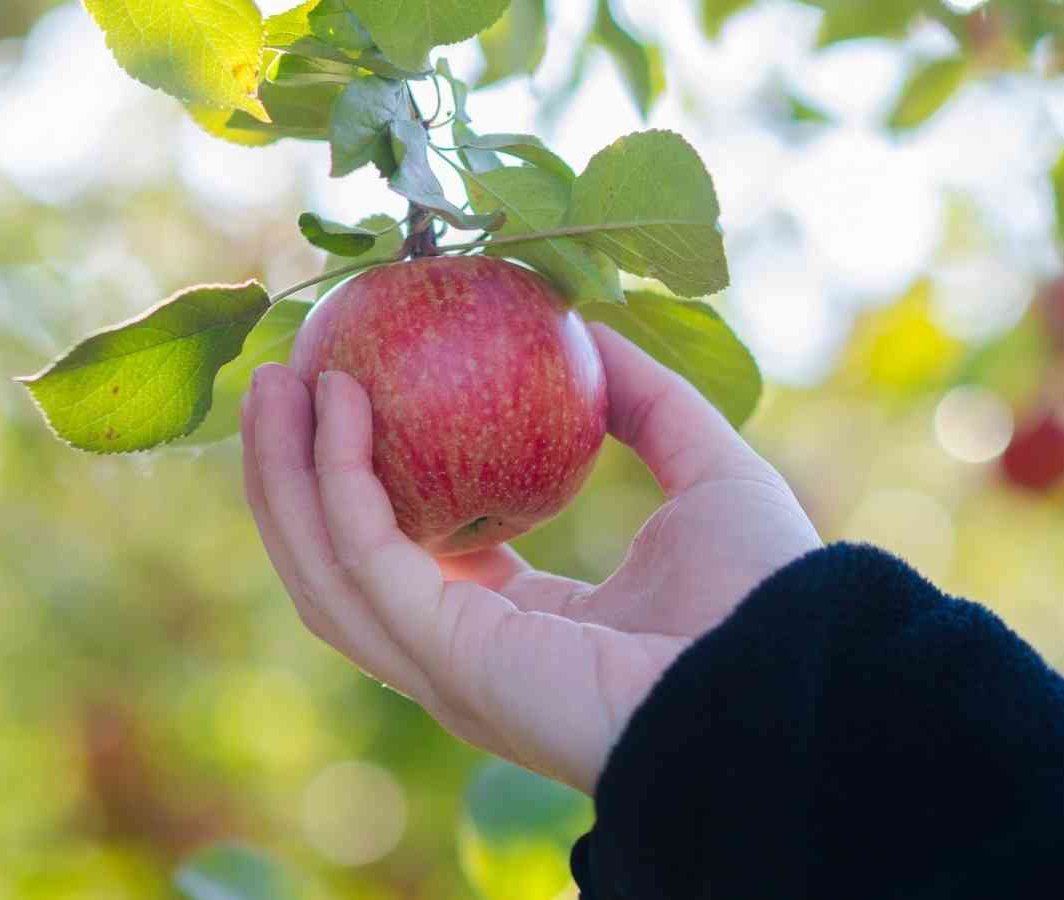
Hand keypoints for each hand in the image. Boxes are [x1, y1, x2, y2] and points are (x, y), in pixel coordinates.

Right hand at [241, 324, 820, 792]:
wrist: (789, 671)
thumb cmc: (762, 594)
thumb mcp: (706, 472)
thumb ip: (645, 405)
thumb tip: (591, 331)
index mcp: (517, 627)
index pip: (408, 555)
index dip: (363, 478)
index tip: (347, 393)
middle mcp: (464, 654)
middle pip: (338, 563)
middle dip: (295, 473)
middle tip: (281, 376)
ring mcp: (444, 664)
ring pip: (322, 566)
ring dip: (283, 473)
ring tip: (274, 382)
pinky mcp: (443, 654)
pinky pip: (363, 552)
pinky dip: (335, 478)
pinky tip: (340, 403)